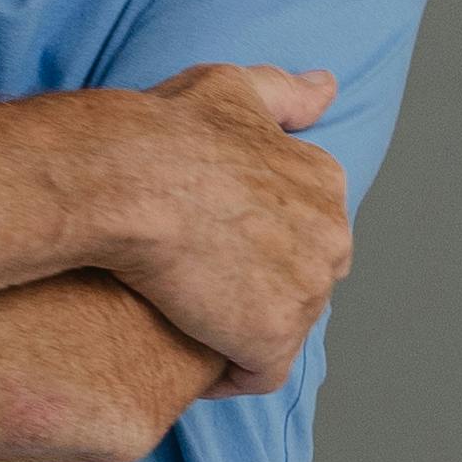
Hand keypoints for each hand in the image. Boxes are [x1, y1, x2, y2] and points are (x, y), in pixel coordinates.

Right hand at [101, 64, 352, 392]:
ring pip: (281, 327)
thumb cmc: (169, 131)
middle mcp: (332, 239)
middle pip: (301, 281)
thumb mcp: (233, 89)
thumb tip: (327, 87)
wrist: (129, 180)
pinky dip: (227, 374)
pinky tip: (190, 363)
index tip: (217, 248)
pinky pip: (257, 373)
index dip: (261, 244)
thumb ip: (285, 94)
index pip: (306, 230)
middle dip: (260, 289)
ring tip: (188, 324)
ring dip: (241, 330)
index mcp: (325, 183)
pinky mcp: (271, 340)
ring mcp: (306, 293)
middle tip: (198, 289)